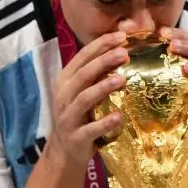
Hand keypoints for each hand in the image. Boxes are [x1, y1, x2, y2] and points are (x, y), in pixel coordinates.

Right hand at [48, 31, 128, 167]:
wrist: (64, 150)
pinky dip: (105, 123)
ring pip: (83, 99)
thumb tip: (123, 50)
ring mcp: (67, 117)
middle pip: (83, 75)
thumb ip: (94, 74)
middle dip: (103, 61)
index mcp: (65, 81)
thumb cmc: (79, 115)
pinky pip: (90, 129)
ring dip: (102, 88)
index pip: (82, 57)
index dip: (100, 45)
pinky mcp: (76, 137)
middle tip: (124, 53)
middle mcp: (63, 96)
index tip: (121, 36)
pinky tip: (119, 116)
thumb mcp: (81, 91)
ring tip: (121, 79)